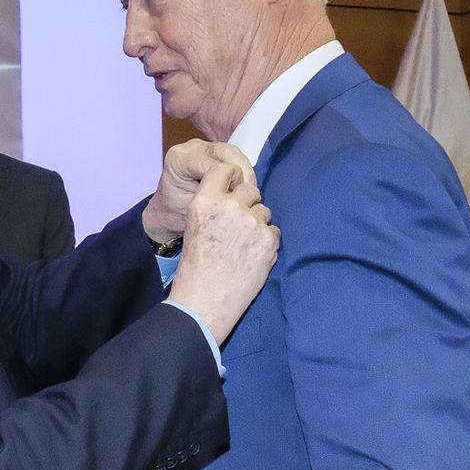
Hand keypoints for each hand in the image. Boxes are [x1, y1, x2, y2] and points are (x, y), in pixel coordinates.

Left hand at [142, 140, 249, 244]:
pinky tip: (244, 188)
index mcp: (180, 158)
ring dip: (245, 172)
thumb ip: (212, 198)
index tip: (237, 200)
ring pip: (235, 153)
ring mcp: (202, 146)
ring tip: (248, 193)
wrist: (168, 213)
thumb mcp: (193, 209)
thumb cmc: (176, 214)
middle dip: (242, 175)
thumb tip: (238, 194)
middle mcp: (191, 147)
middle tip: (249, 196)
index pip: (215, 165)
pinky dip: (242, 171)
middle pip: (228, 153)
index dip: (231, 182)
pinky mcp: (213, 151)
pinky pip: (234, 156)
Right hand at [166, 153, 278, 342]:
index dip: (232, 178)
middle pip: (250, 189)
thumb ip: (214, 204)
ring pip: (264, 211)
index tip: (232, 190)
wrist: (205, 300)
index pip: (225, 169)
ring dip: (258, 224)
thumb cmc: (197, 266)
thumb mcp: (195, 225)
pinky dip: (266, 242)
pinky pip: (274, 231)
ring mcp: (252, 223)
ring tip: (243, 246)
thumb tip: (237, 191)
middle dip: (247, 204)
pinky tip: (252, 256)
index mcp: (205, 201)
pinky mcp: (268, 240)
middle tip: (238, 226)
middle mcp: (229, 206)